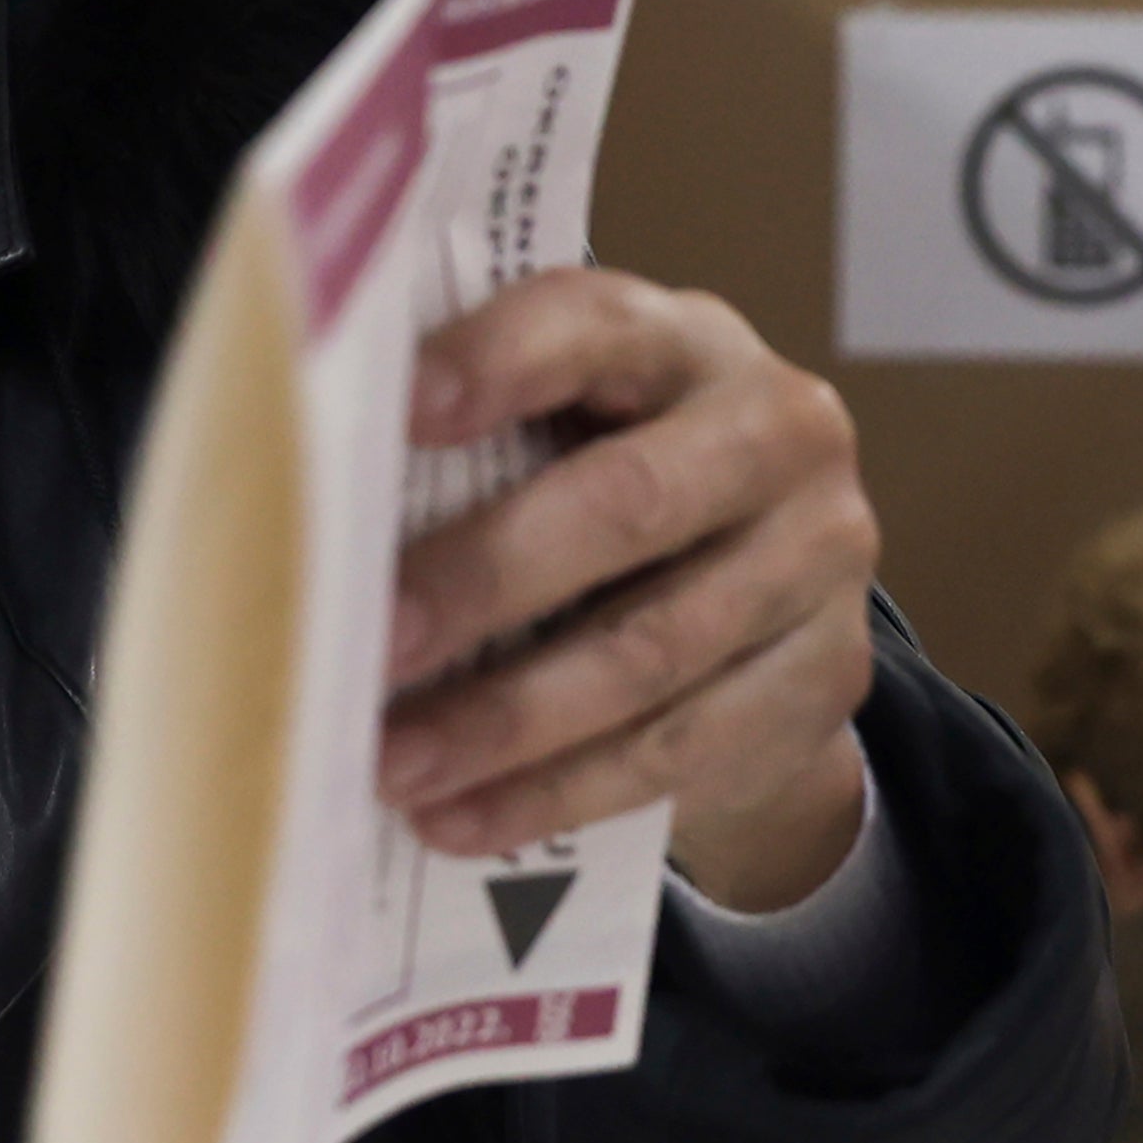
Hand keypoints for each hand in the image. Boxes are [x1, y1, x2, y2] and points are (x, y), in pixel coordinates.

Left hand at [379, 267, 876, 910]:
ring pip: (651, 649)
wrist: (772, 614)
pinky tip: (462, 816)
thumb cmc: (617, 497)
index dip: (498, 362)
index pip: (594, 326)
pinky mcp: (827, 676)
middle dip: (484, 576)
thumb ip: (483, 439)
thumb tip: (315, 499)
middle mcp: (778, 430)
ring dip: (505, 719)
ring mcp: (819, 557)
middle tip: (369, 642)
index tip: (399, 408)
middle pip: (628, 502)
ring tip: (392, 762)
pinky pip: (681, 748)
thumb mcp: (571, 434)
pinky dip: (559, 791)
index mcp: (688, 340)